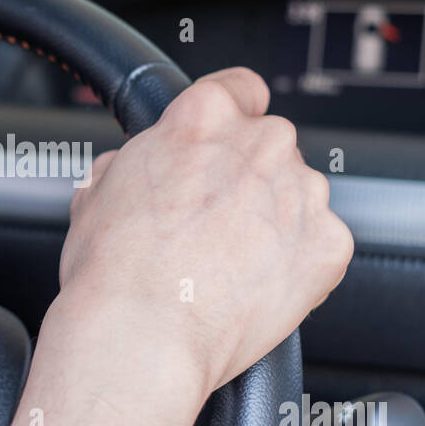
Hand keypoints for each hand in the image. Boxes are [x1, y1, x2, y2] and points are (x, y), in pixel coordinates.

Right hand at [59, 66, 352, 394]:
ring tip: (230, 267)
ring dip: (275, 221)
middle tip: (212, 225)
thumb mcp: (97, 192)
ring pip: (298, 196)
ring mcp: (302, 193)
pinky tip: (256, 288)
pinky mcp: (328, 245)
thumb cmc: (113, 272)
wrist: (143, 337)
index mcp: (205, 116)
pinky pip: (319, 246)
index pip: (241, 88)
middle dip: (249, 179)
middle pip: (271, 146)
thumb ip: (133, 161)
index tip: (228, 141)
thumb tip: (135, 166)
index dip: (231, 116)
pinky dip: (297, 265)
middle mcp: (262, 143)